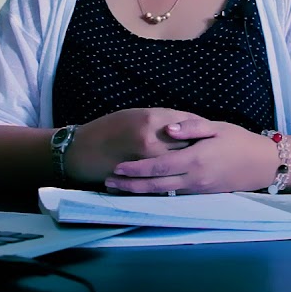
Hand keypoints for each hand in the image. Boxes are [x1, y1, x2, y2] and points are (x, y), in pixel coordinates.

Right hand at [65, 107, 199, 184]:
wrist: (83, 151)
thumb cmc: (110, 128)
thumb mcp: (137, 114)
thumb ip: (163, 118)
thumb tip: (186, 124)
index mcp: (152, 119)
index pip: (188, 123)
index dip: (199, 128)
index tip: (207, 130)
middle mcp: (153, 140)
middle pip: (188, 144)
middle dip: (198, 147)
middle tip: (206, 148)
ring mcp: (149, 161)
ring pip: (180, 163)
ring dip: (189, 163)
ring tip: (195, 162)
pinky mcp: (145, 177)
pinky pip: (169, 177)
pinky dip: (177, 176)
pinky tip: (181, 175)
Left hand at [104, 119, 278, 194]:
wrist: (263, 164)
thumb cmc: (239, 140)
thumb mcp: (217, 127)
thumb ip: (191, 127)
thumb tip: (168, 128)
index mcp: (195, 160)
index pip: (158, 167)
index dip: (135, 169)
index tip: (116, 168)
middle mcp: (194, 179)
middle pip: (155, 186)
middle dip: (129, 186)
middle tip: (108, 183)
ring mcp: (198, 190)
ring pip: (162, 194)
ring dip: (139, 192)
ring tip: (119, 188)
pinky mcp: (202, 194)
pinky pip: (173, 196)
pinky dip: (155, 194)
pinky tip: (143, 190)